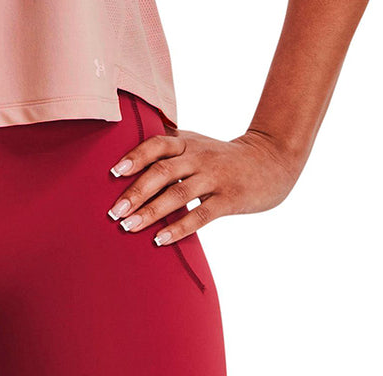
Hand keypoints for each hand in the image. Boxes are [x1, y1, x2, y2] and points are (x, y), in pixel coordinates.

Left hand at [105, 124, 301, 244]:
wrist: (270, 161)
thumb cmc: (222, 155)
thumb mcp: (196, 142)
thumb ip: (168, 145)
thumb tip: (129, 148)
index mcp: (186, 141)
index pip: (156, 144)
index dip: (134, 156)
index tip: (112, 172)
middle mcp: (198, 157)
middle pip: (162, 171)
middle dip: (135, 192)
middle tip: (113, 211)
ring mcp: (214, 178)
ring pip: (177, 195)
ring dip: (150, 212)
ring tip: (128, 226)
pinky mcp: (229, 199)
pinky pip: (201, 215)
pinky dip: (179, 228)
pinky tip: (160, 240)